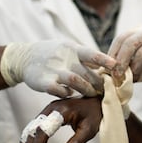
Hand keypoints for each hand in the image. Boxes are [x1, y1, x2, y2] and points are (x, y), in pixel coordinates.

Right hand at [0, 40, 116, 96]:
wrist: (25, 57)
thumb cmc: (55, 54)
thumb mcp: (70, 49)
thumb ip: (87, 57)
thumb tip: (110, 64)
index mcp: (73, 48)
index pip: (92, 54)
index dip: (105, 60)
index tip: (116, 66)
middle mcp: (64, 58)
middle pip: (87, 72)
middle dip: (99, 83)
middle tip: (107, 89)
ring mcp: (53, 70)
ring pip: (75, 81)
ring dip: (86, 89)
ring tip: (92, 93)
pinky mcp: (43, 82)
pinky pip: (59, 90)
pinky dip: (67, 93)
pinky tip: (70, 94)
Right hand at [15, 97, 101, 142]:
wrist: (96, 101)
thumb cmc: (94, 114)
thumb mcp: (90, 129)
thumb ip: (78, 142)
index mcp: (63, 111)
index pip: (45, 129)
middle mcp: (53, 108)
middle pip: (34, 128)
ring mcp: (49, 109)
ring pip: (32, 127)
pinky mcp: (49, 112)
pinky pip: (35, 125)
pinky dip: (29, 138)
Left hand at [109, 26, 141, 81]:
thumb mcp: (141, 55)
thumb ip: (128, 60)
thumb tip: (111, 74)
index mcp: (139, 31)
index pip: (121, 38)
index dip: (113, 53)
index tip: (109, 69)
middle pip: (130, 43)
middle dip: (121, 61)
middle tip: (118, 76)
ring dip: (136, 68)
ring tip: (135, 78)